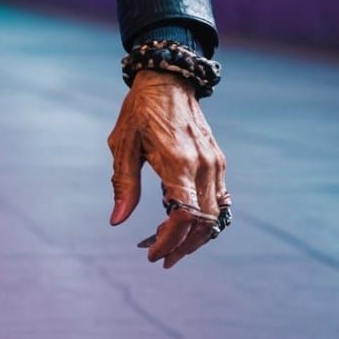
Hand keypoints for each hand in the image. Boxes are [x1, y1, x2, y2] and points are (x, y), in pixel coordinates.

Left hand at [107, 71, 229, 269]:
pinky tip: (188, 227)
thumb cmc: (139, 111)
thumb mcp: (123, 144)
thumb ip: (123, 184)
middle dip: (181, 246)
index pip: (182, 215)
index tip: (150, 253)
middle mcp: (203, 166)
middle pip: (202, 223)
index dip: (168, 240)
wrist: (168, 80)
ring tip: (172, 249)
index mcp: (177, 161)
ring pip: (216, 217)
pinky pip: (221, 202)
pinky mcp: (219, 163)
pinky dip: (208, 221)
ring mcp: (215, 165)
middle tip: (159, 258)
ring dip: (196, 238)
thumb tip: (117, 221)